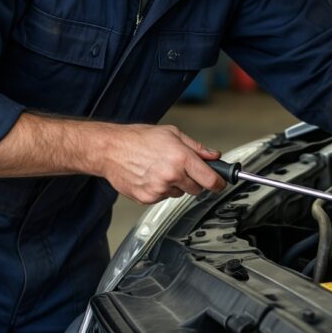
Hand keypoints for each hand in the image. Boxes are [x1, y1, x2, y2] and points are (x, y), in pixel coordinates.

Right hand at [94, 123, 226, 203]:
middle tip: (181, 168)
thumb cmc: (138, 138)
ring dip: (175, 185)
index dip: (218, 183)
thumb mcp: (172, 134)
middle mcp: (171, 175)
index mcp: (181, 158)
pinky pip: (163, 197)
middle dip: (194, 180)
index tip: (220, 184)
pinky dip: (160, 189)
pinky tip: (150, 176)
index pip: (210, 179)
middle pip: (197, 189)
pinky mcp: (147, 198)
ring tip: (159, 169)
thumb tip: (213, 155)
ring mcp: (159, 189)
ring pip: (179, 193)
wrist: (111, 149)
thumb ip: (197, 147)